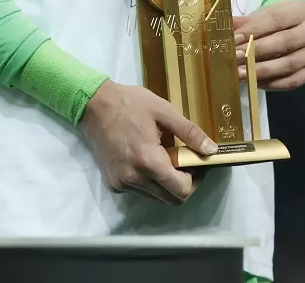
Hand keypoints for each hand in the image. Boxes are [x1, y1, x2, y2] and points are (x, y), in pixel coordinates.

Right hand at [80, 80, 216, 205]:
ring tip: (166, 158)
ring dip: (166, 184)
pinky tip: (147, 160)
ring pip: (155, 197)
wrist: (93, 105)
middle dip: (183, 184)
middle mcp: (134, 179)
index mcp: (148, 161)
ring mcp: (121, 184)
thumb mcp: (164, 111)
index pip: (181, 190)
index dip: (196, 180)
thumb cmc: (130, 104)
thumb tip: (211, 150)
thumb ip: (190, 133)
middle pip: (170, 199)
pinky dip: (149, 182)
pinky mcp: (113, 184)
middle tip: (187, 163)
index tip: (198, 164)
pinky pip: (139, 191)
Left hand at [232, 0, 304, 89]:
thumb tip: (223, 28)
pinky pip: (292, 81)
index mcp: (303, 10)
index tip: (234, 39)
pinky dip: (272, 83)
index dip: (253, 30)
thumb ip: (244, 22)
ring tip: (241, 73)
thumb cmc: (275, 22)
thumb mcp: (261, 16)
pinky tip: (254, 82)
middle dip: (257, 51)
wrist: (294, 30)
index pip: (276, 19)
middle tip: (235, 58)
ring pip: (289, 63)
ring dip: (262, 70)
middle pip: (285, 41)